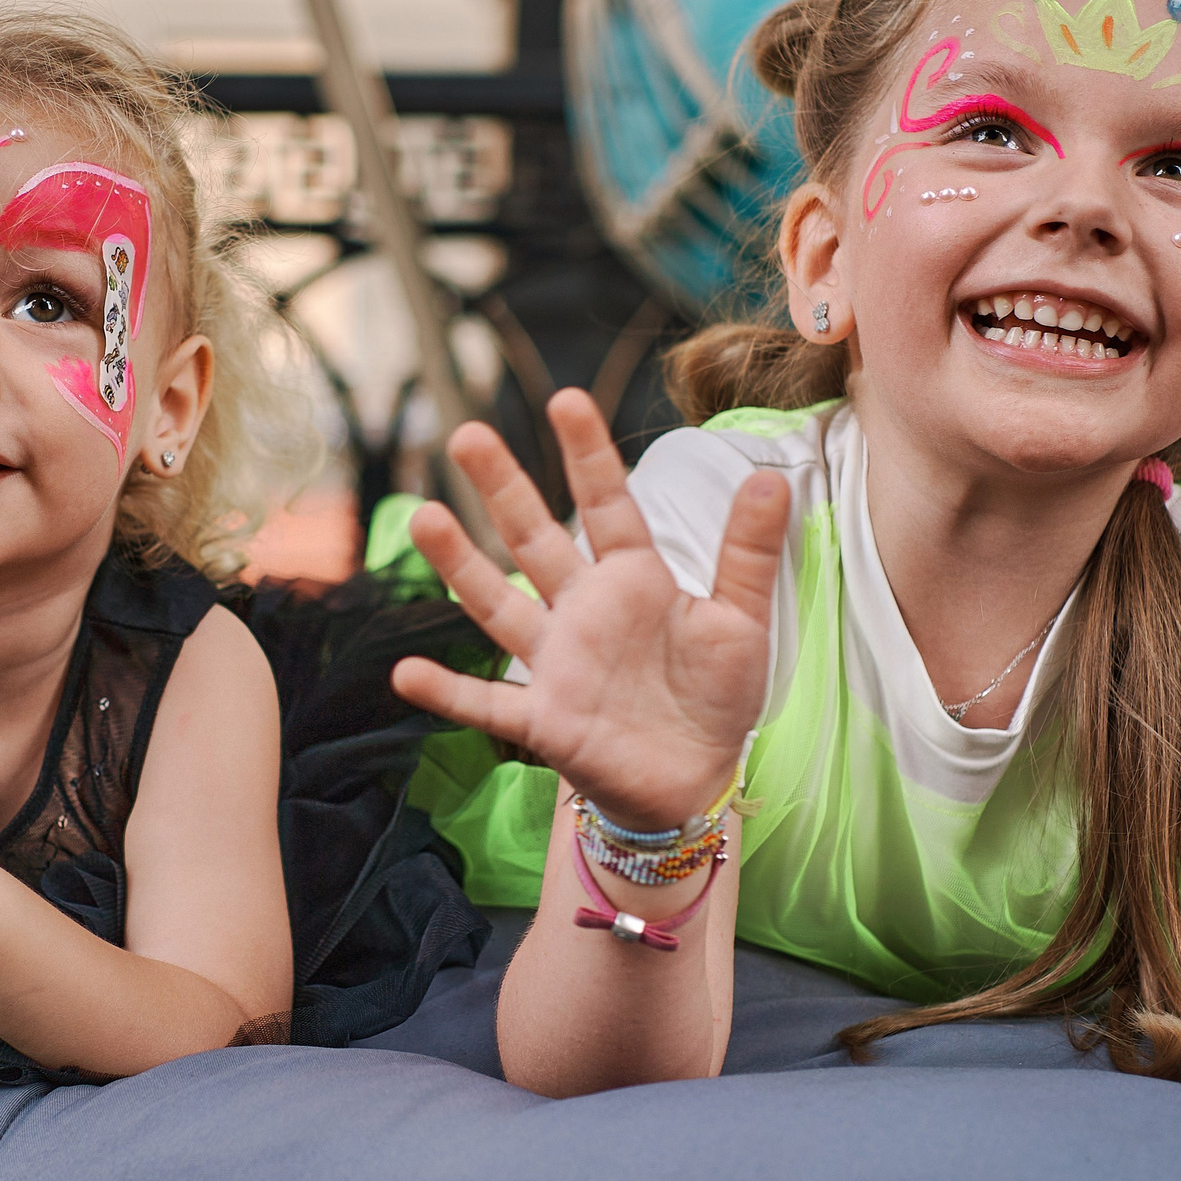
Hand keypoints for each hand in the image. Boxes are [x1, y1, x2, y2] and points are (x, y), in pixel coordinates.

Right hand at [389, 390, 789, 830]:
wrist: (695, 781)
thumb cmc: (715, 697)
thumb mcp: (741, 621)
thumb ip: (749, 554)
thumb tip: (773, 478)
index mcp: (631, 580)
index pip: (607, 503)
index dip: (587, 454)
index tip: (565, 400)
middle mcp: (583, 612)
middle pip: (535, 538)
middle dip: (503, 487)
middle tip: (467, 434)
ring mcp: (557, 664)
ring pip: (499, 605)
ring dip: (461, 565)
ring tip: (424, 518)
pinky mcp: (545, 721)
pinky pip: (487, 704)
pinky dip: (449, 691)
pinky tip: (406, 672)